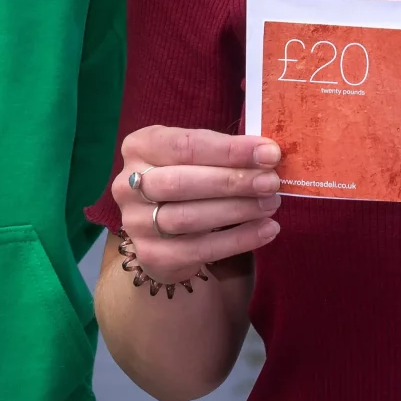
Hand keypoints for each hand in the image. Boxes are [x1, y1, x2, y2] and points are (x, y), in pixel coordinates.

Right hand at [113, 126, 282, 280]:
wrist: (163, 232)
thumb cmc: (187, 180)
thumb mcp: (197, 157)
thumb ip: (223, 154)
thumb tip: (268, 155)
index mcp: (140, 146)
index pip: (186, 145)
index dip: (230, 150)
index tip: (269, 153)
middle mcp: (128, 183)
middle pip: (183, 182)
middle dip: (233, 181)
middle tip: (271, 182)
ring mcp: (135, 222)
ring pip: (189, 217)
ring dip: (238, 210)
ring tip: (271, 204)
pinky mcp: (151, 255)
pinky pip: (199, 250)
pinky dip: (238, 240)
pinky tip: (266, 230)